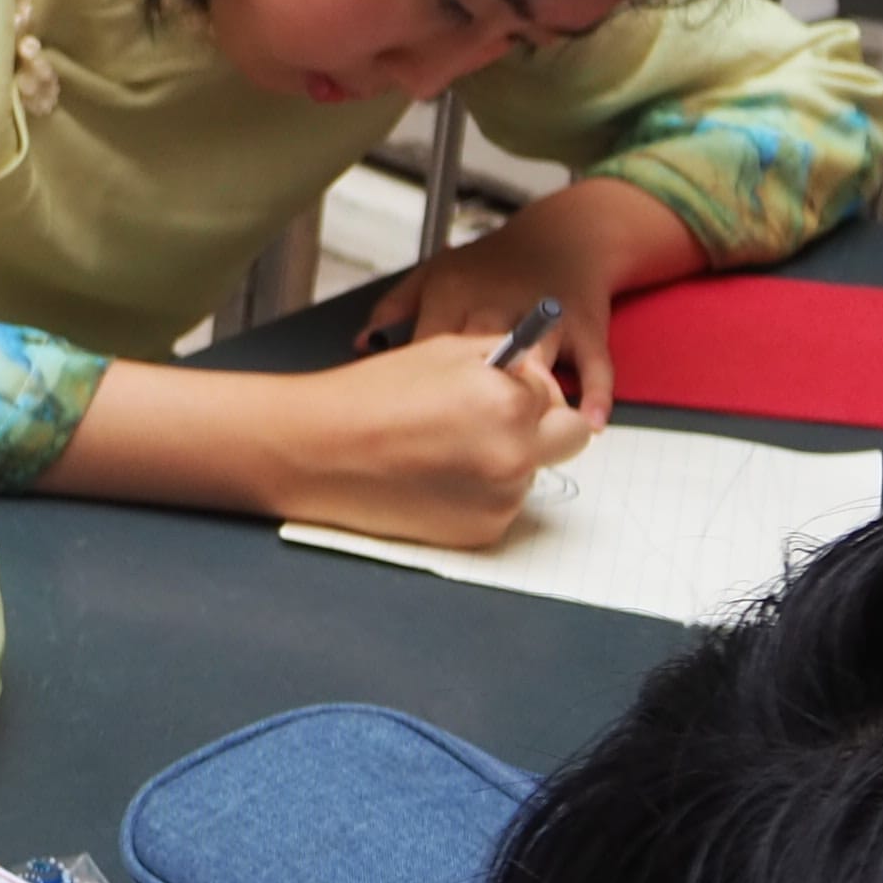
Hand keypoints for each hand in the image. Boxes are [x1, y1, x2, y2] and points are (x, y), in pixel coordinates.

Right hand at [269, 334, 596, 547]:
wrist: (314, 452)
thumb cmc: (368, 397)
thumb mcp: (441, 350)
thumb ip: (503, 355)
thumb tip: (535, 368)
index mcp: (508, 402)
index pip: (557, 394)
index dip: (527, 388)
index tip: (502, 389)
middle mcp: (514, 455)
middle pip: (568, 439)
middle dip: (540, 426)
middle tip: (493, 420)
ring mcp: (500, 499)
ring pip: (531, 473)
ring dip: (504, 460)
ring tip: (443, 449)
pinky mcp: (480, 533)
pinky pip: (501, 505)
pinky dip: (478, 492)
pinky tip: (433, 476)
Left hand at [369, 178, 703, 423]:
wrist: (565, 234)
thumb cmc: (494, 262)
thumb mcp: (436, 271)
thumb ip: (395, 306)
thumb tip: (362, 343)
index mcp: (456, 292)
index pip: (430, 345)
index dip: (421, 386)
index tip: (411, 421)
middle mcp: (500, 302)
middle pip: (481, 356)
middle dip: (472, 397)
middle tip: (462, 441)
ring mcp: (547, 315)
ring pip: (537, 361)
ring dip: (529, 399)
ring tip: (517, 439)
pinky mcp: (588, 327)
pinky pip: (595, 365)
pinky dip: (595, 395)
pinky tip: (588, 424)